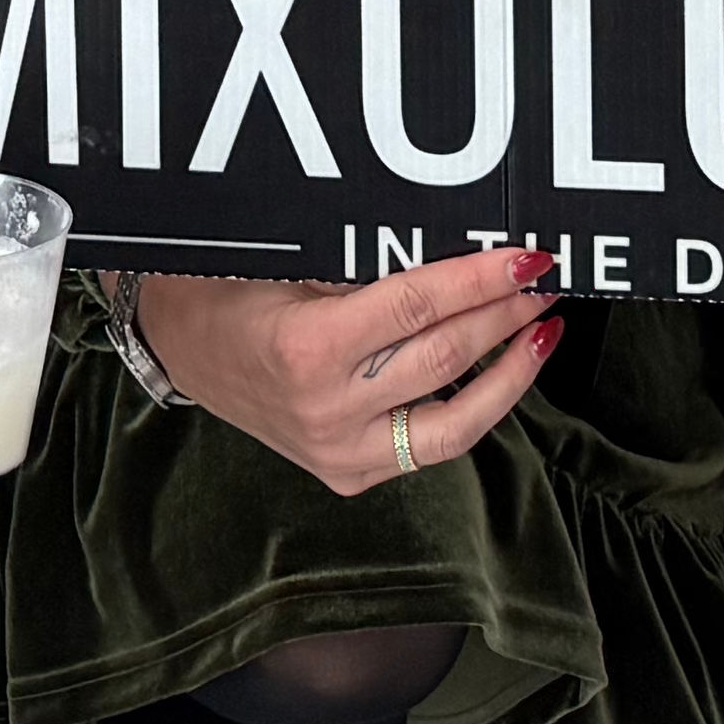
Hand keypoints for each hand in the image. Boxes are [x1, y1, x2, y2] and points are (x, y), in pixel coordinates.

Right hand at [128, 248, 561, 500]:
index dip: (481, 280)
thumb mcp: (287, 261)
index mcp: (308, 348)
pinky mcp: (350, 473)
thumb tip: (456, 250)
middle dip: (505, 316)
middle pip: (445, 356)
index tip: (526, 259)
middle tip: (544, 283)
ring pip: (455, 418)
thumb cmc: (228, 288)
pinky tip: (499, 375)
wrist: (179, 346)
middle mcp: (328, 409)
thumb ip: (363, 265)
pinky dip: (474, 409)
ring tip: (540, 331)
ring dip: (509, 371)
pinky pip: (431, 445)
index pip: (420, 306)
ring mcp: (341, 451)